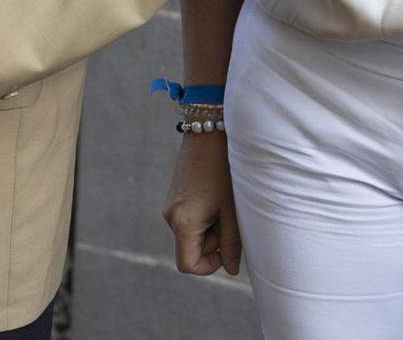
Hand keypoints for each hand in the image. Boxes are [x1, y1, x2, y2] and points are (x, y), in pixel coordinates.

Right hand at [163, 134, 241, 275]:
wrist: (207, 135)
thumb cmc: (223, 172)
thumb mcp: (232, 211)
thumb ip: (231, 244)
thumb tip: (231, 269)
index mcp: (183, 223)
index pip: (188, 265)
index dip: (209, 267)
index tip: (227, 252)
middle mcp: (171, 216)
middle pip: (191, 249)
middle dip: (214, 243)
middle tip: (230, 219)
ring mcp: (170, 206)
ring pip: (192, 234)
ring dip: (212, 228)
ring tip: (225, 204)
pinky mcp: (174, 197)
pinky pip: (190, 220)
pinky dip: (206, 217)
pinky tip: (217, 197)